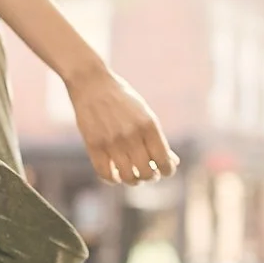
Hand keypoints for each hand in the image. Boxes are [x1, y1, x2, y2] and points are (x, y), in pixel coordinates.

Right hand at [67, 66, 178, 186]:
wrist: (91, 82)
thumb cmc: (122, 98)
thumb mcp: (144, 114)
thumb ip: (156, 138)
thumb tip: (171, 162)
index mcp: (149, 125)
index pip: (164, 161)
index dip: (168, 171)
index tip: (164, 170)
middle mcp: (131, 135)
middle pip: (147, 173)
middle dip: (151, 176)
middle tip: (148, 172)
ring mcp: (111, 141)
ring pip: (127, 177)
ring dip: (133, 180)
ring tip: (133, 175)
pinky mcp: (93, 145)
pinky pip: (105, 174)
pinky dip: (112, 179)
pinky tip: (115, 174)